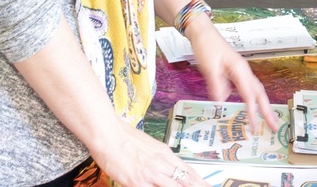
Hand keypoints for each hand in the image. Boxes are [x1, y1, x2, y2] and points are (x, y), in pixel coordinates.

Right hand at [92, 121, 211, 186]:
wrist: (109, 135)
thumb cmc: (126, 138)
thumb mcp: (149, 146)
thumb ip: (160, 158)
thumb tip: (168, 167)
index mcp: (165, 153)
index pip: (187, 170)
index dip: (198, 181)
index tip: (207, 186)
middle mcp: (161, 164)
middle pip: (185, 180)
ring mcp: (151, 174)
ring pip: (174, 186)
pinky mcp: (138, 182)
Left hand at [184, 18, 279, 133]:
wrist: (203, 32)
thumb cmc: (207, 46)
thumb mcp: (209, 67)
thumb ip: (217, 85)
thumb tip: (221, 102)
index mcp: (240, 70)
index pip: (250, 95)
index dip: (253, 112)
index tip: (255, 128)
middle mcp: (243, 71)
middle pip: (260, 93)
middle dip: (268, 110)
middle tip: (275, 127)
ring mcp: (240, 71)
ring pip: (255, 91)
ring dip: (261, 105)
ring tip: (267, 121)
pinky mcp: (234, 73)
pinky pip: (245, 89)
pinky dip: (250, 100)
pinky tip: (247, 109)